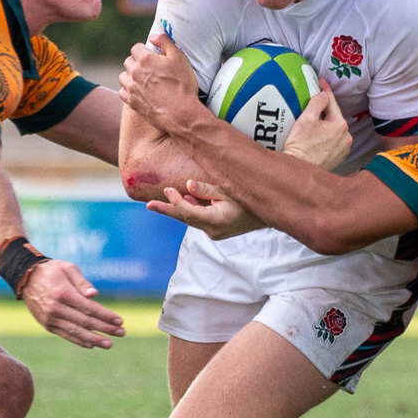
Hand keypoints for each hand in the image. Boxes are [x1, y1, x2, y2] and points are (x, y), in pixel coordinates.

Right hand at [20, 259, 125, 348]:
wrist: (26, 278)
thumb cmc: (52, 270)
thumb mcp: (68, 268)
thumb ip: (82, 282)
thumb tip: (94, 295)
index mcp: (63, 293)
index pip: (89, 308)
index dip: (105, 315)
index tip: (119, 320)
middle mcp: (56, 308)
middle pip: (85, 322)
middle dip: (105, 328)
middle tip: (121, 333)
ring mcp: (50, 318)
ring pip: (76, 332)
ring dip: (94, 339)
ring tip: (109, 344)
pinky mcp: (46, 324)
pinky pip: (65, 335)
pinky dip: (79, 340)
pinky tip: (91, 344)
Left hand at [119, 31, 201, 131]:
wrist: (180, 113)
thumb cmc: (182, 85)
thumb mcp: (179, 58)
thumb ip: (165, 42)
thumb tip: (153, 36)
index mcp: (146, 59)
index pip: (136, 48)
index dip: (144, 50)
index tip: (151, 56)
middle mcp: (135, 72)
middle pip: (128, 62)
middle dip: (136, 62)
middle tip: (149, 69)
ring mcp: (131, 88)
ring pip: (123, 77)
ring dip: (130, 76)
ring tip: (141, 81)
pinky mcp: (131, 102)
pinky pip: (122, 92)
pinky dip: (127, 91)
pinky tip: (137, 92)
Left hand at [148, 179, 264, 239]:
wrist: (268, 216)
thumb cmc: (251, 200)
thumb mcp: (229, 190)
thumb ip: (207, 189)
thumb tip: (187, 185)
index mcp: (216, 221)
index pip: (188, 212)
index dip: (175, 201)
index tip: (167, 190)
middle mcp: (213, 230)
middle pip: (185, 219)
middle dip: (168, 209)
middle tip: (149, 205)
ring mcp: (215, 233)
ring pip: (191, 219)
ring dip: (180, 208)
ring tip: (168, 194)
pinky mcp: (217, 230)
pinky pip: (199, 219)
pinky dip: (192, 209)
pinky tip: (186, 198)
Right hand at [283, 83, 350, 170]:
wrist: (299, 171)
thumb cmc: (301, 147)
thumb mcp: (306, 120)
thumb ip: (317, 103)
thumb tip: (324, 95)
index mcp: (340, 125)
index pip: (332, 102)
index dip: (325, 90)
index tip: (321, 81)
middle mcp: (346, 137)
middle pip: (333, 117)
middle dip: (324, 111)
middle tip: (311, 106)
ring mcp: (343, 149)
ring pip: (333, 130)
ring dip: (325, 125)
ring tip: (312, 124)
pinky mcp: (338, 158)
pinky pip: (332, 141)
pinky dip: (325, 137)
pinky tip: (315, 138)